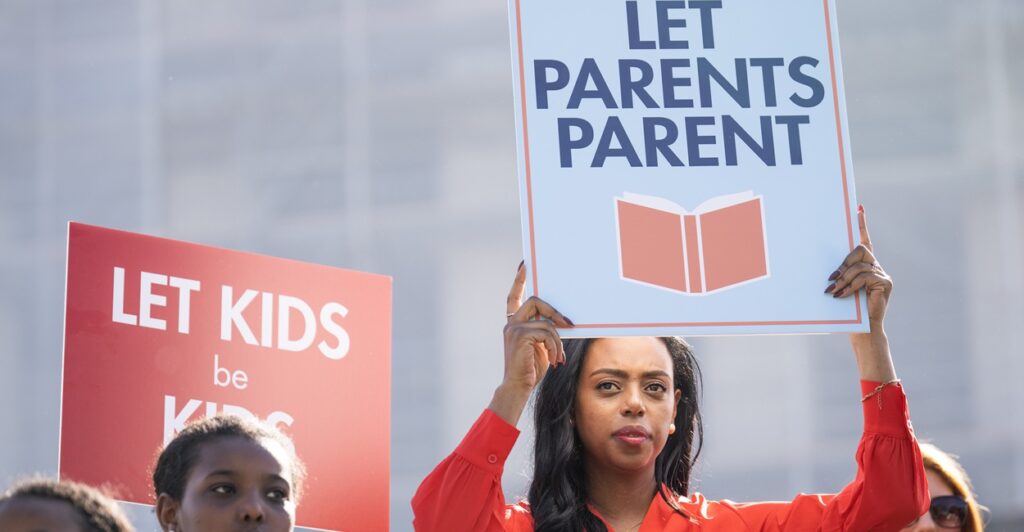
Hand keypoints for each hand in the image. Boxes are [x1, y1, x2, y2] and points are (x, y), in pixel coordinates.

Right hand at [502, 262, 571, 392]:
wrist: (519, 387)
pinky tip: (555, 359)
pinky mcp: (520, 336)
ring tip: (559, 356)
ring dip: (558, 340)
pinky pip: (547, 332)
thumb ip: (545, 331)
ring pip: (546, 321)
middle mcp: (511, 323)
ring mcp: (514, 329)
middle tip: (569, 324)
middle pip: (535, 301)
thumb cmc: (531, 369)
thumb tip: (561, 321)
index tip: (524, 265)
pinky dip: (555, 345)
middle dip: (554, 311)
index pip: (513, 296)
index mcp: (514, 324)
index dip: (519, 281)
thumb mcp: (541, 346)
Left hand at [826, 206, 891, 328]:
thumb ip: (839, 274)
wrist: (863, 329)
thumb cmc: (848, 310)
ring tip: (832, 291)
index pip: (864, 240)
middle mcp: (876, 266)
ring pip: (859, 266)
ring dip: (843, 279)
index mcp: (864, 265)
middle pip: (860, 250)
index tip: (858, 208)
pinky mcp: (886, 282)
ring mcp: (882, 274)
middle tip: (831, 278)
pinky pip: (864, 277)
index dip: (862, 224)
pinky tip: (842, 295)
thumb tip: (827, 268)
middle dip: (843, 263)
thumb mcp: (841, 287)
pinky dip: (851, 286)